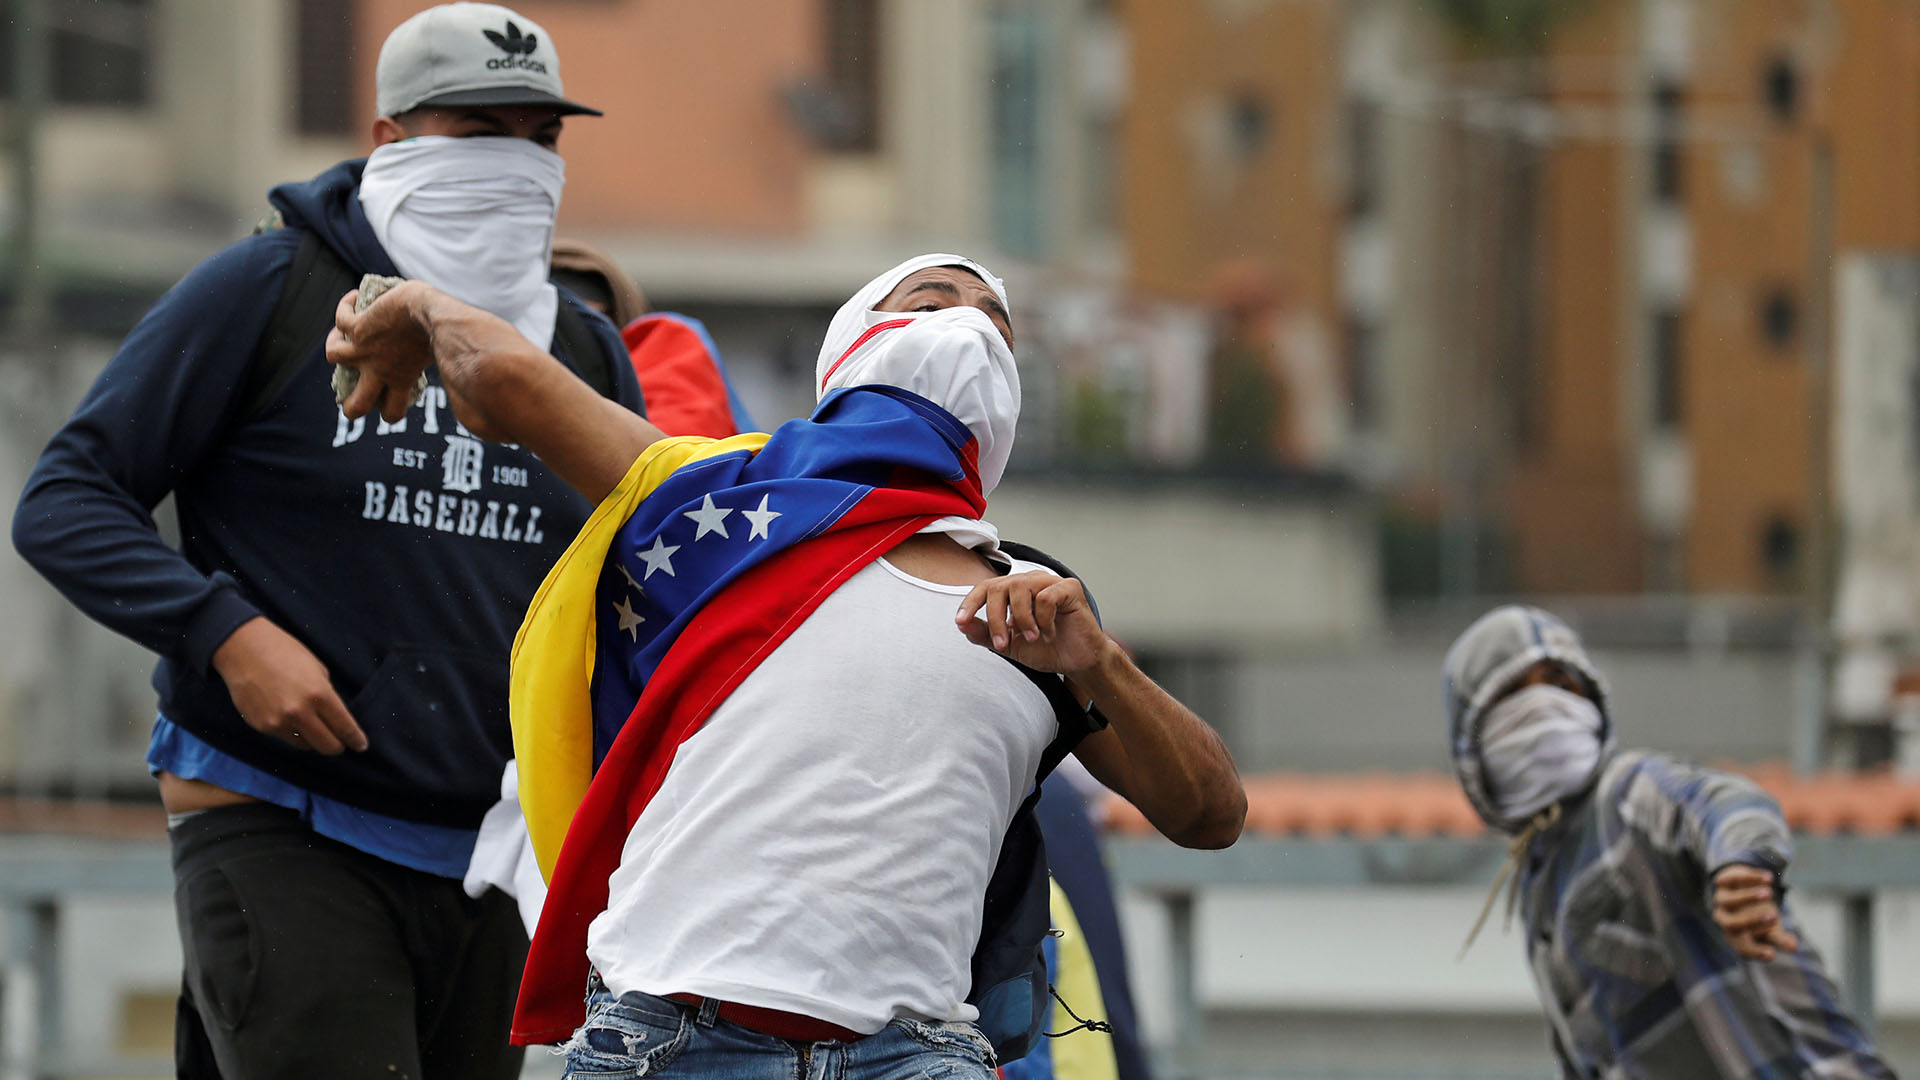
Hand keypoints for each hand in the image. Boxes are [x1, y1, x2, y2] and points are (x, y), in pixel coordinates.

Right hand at [213, 617, 367, 754]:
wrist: (243, 649)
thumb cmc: (284, 652)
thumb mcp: (317, 669)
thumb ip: (327, 695)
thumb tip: (334, 718)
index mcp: (319, 694)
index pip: (344, 727)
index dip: (355, 739)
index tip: (361, 746)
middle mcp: (299, 712)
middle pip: (327, 746)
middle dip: (337, 746)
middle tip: (341, 743)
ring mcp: (278, 722)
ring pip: (306, 746)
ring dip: (314, 740)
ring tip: (313, 727)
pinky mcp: (262, 726)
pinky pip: (285, 738)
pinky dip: (293, 733)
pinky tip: (291, 719)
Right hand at [325, 281, 435, 423]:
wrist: (433, 314)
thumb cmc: (445, 330)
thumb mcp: (440, 352)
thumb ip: (439, 359)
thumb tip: (457, 359)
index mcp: (402, 380)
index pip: (392, 412)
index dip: (387, 408)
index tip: (391, 389)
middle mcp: (380, 370)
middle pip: (354, 407)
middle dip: (350, 405)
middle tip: (355, 385)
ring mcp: (365, 350)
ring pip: (334, 357)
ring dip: (336, 344)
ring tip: (344, 333)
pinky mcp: (358, 329)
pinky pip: (340, 320)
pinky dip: (345, 307)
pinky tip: (355, 299)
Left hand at [954, 572, 1112, 676]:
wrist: (1077, 662)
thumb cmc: (1046, 649)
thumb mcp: (1009, 645)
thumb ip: (985, 634)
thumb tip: (961, 625)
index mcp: (1014, 592)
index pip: (985, 588)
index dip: (970, 603)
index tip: (960, 622)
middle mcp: (1030, 581)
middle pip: (999, 587)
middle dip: (995, 618)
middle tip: (1002, 643)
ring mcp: (1050, 581)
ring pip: (1020, 587)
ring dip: (1022, 619)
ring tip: (1033, 638)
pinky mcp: (1069, 587)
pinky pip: (1046, 596)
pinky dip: (1044, 619)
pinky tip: (1051, 632)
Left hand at [1713, 863, 1798, 960]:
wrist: (1741, 890)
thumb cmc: (1758, 917)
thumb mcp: (1770, 929)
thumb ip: (1780, 938)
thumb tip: (1793, 946)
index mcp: (1736, 936)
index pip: (1742, 947)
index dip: (1755, 951)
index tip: (1771, 954)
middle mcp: (1724, 919)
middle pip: (1732, 924)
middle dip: (1751, 921)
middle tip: (1773, 917)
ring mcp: (1721, 899)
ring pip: (1729, 900)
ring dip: (1749, 896)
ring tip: (1769, 894)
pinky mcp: (1722, 881)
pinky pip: (1732, 879)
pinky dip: (1750, 878)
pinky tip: (1769, 878)